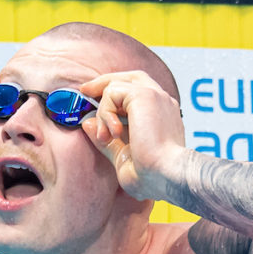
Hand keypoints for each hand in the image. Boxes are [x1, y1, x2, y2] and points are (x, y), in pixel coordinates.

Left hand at [78, 71, 185, 200]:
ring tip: (105, 136)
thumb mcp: (123, 157)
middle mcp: (162, 102)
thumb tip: (87, 123)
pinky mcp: (144, 95)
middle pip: (130, 77)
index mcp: (162, 115)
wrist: (167, 176)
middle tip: (85, 91)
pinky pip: (112, 92)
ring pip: (116, 86)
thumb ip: (106, 140)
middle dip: (104, 82)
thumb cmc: (152, 175)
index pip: (137, 91)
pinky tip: (112, 133)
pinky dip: (105, 112)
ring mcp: (155, 96)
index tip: (93, 97)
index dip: (113, 93)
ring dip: (103, 112)